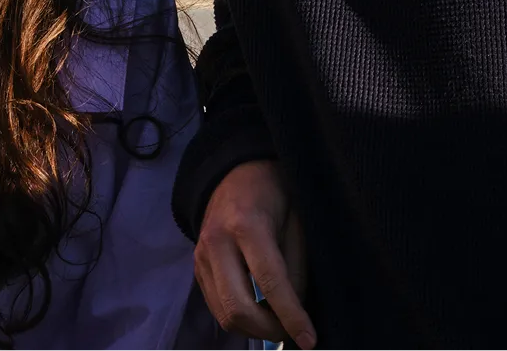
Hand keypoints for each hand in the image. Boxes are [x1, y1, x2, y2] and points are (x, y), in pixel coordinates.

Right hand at [194, 159, 315, 348]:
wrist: (236, 172)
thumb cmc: (275, 192)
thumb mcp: (296, 221)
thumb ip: (296, 265)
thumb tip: (296, 309)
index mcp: (246, 225)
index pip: (270, 283)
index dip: (291, 316)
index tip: (309, 341)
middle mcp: (216, 242)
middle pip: (237, 308)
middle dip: (269, 331)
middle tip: (292, 333)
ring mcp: (200, 256)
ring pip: (223, 314)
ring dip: (253, 330)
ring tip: (278, 322)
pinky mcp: (196, 267)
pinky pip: (216, 306)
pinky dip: (239, 319)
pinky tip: (260, 311)